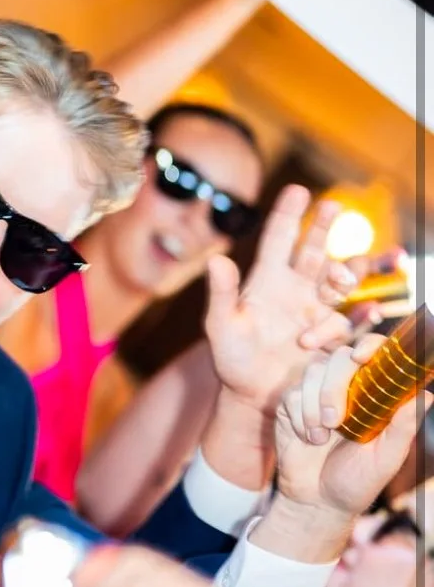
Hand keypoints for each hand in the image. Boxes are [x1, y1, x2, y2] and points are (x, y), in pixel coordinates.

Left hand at [205, 185, 356, 413]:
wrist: (253, 396)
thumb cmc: (231, 359)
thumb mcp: (220, 326)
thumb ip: (221, 294)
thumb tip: (216, 261)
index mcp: (268, 279)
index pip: (279, 238)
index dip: (289, 214)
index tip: (299, 189)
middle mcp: (297, 288)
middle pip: (315, 250)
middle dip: (324, 228)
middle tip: (333, 206)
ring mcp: (317, 310)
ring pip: (341, 280)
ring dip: (346, 272)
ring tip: (341, 276)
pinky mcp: (333, 335)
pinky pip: (354, 319)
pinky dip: (363, 314)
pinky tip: (369, 312)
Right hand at [274, 338, 428, 517]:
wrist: (317, 502)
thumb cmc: (358, 481)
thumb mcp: (387, 458)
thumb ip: (404, 426)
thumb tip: (428, 394)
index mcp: (373, 394)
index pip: (374, 353)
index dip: (369, 346)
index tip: (362, 358)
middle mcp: (345, 387)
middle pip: (338, 358)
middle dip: (333, 388)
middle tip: (335, 421)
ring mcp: (315, 394)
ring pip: (312, 373)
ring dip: (313, 406)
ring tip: (320, 438)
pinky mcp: (291, 405)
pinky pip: (292, 395)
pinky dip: (298, 418)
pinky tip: (307, 438)